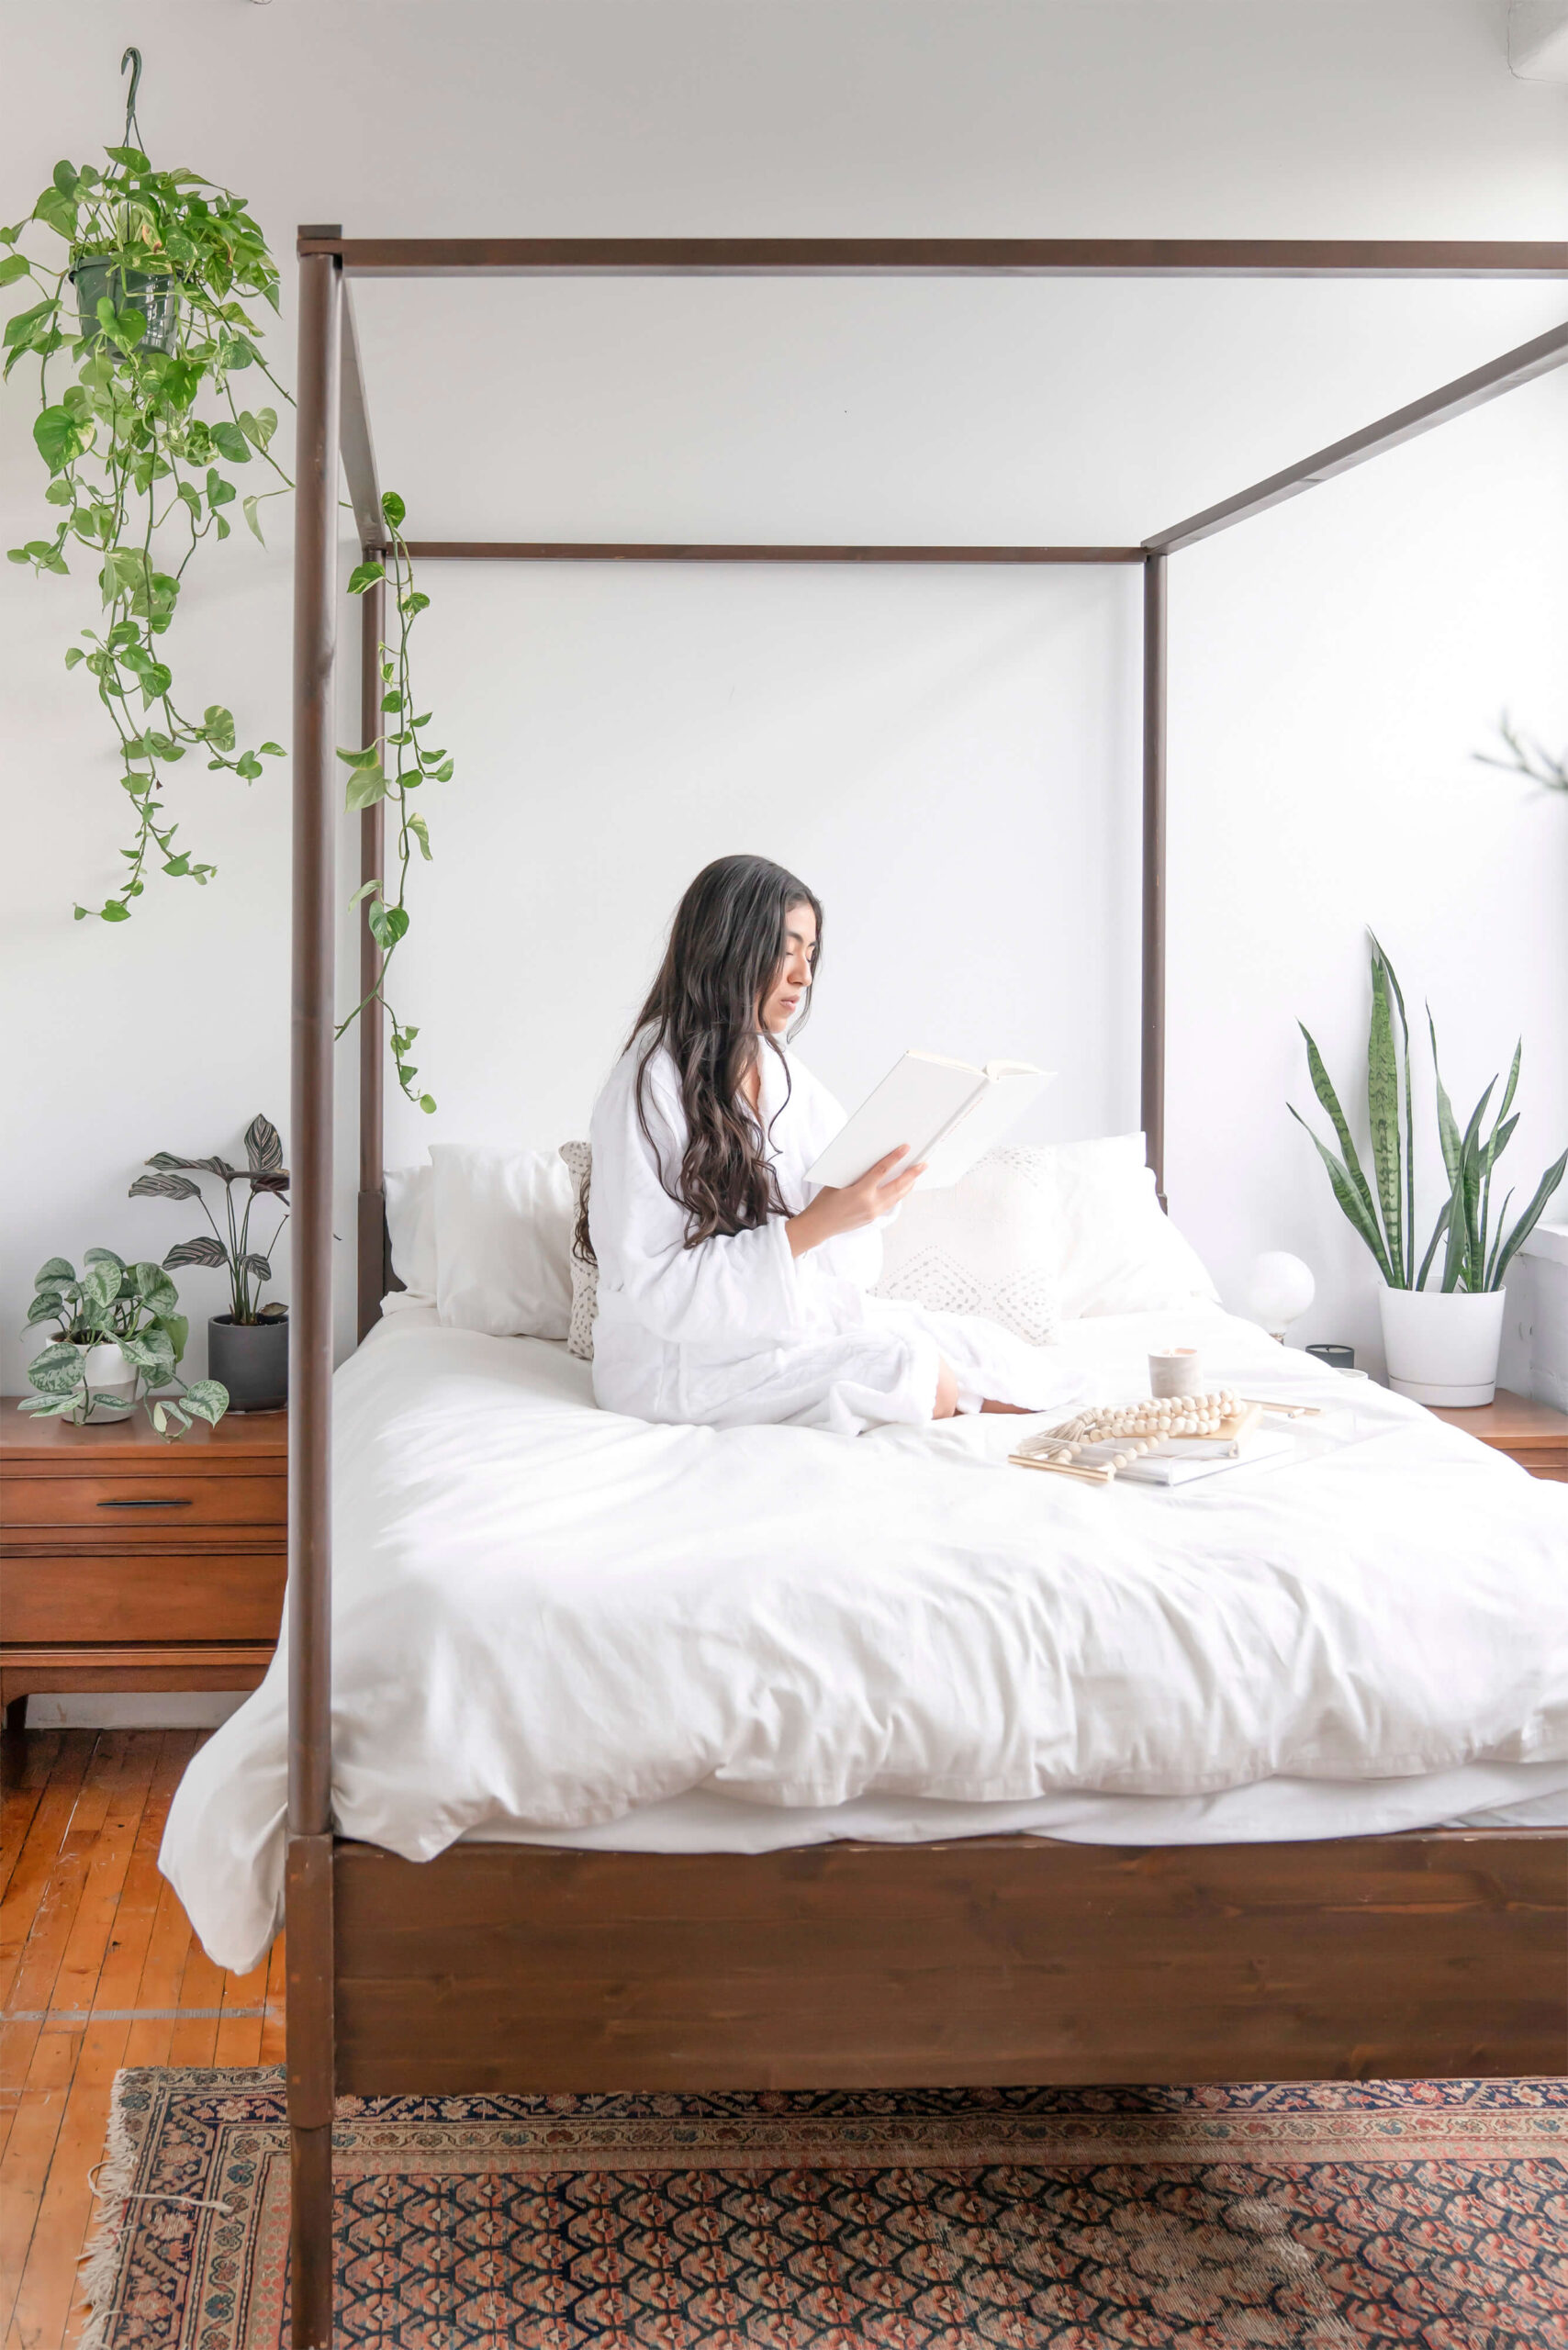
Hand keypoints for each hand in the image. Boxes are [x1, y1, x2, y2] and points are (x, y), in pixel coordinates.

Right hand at [788, 1147, 924, 1256]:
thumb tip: (873, 1162)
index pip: (882, 1171)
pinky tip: (903, 1188)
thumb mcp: (838, 1182)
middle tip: (923, 1164)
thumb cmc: (824, 1202)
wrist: (819, 1226)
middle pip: (898, 1186)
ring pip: (897, 1197)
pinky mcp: (873, 1217)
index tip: (905, 1148)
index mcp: (860, 1192)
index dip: (895, 1158)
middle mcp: (870, 1204)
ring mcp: (874, 1212)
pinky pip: (891, 1203)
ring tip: (917, 1175)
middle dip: (912, 1174)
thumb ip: (857, 1174)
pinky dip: (899, 1194)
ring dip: (909, 1185)